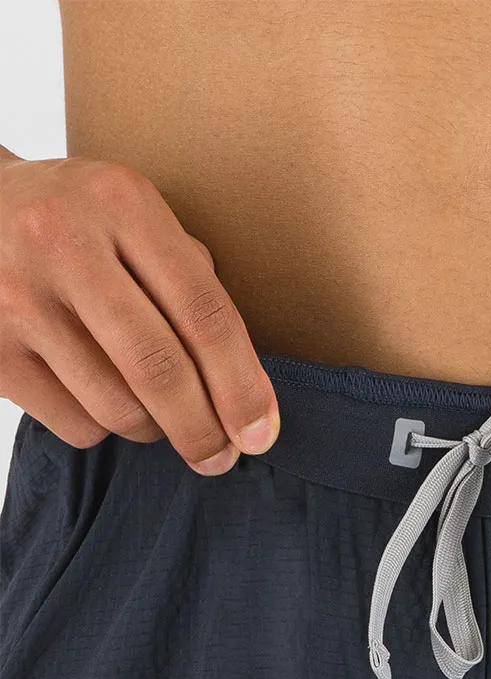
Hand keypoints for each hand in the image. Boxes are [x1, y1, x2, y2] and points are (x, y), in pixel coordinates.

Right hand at [0, 154, 278, 474]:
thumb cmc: (81, 226)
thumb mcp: (137, 223)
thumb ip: (192, 287)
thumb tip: (246, 395)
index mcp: (123, 204)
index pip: (204, 313)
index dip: (242, 384)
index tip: (262, 432)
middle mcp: (63, 243)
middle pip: (160, 369)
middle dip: (203, 429)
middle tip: (221, 458)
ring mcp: (15, 297)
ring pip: (117, 407)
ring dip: (154, 429)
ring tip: (159, 414)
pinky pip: (74, 424)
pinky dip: (104, 428)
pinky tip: (101, 398)